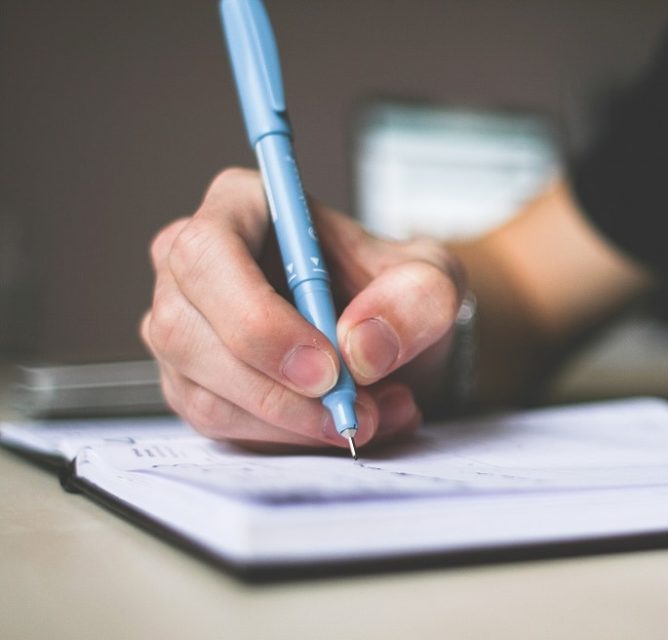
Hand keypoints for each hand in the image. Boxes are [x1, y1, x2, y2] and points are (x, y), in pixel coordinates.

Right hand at [141, 168, 465, 450]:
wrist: (391, 338)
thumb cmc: (397, 291)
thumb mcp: (434, 280)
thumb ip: (415, 299)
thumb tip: (361, 347)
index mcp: (241, 206)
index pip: (207, 254)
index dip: (257, 318)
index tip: (326, 367)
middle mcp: (192, 265)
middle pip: (186, 331)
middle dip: (275, 389)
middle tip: (351, 412)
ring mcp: (183, 328)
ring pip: (204, 392)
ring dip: (292, 423)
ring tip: (370, 416)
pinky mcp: (193, 384)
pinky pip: (221, 426)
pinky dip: (288, 439)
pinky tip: (341, 424)